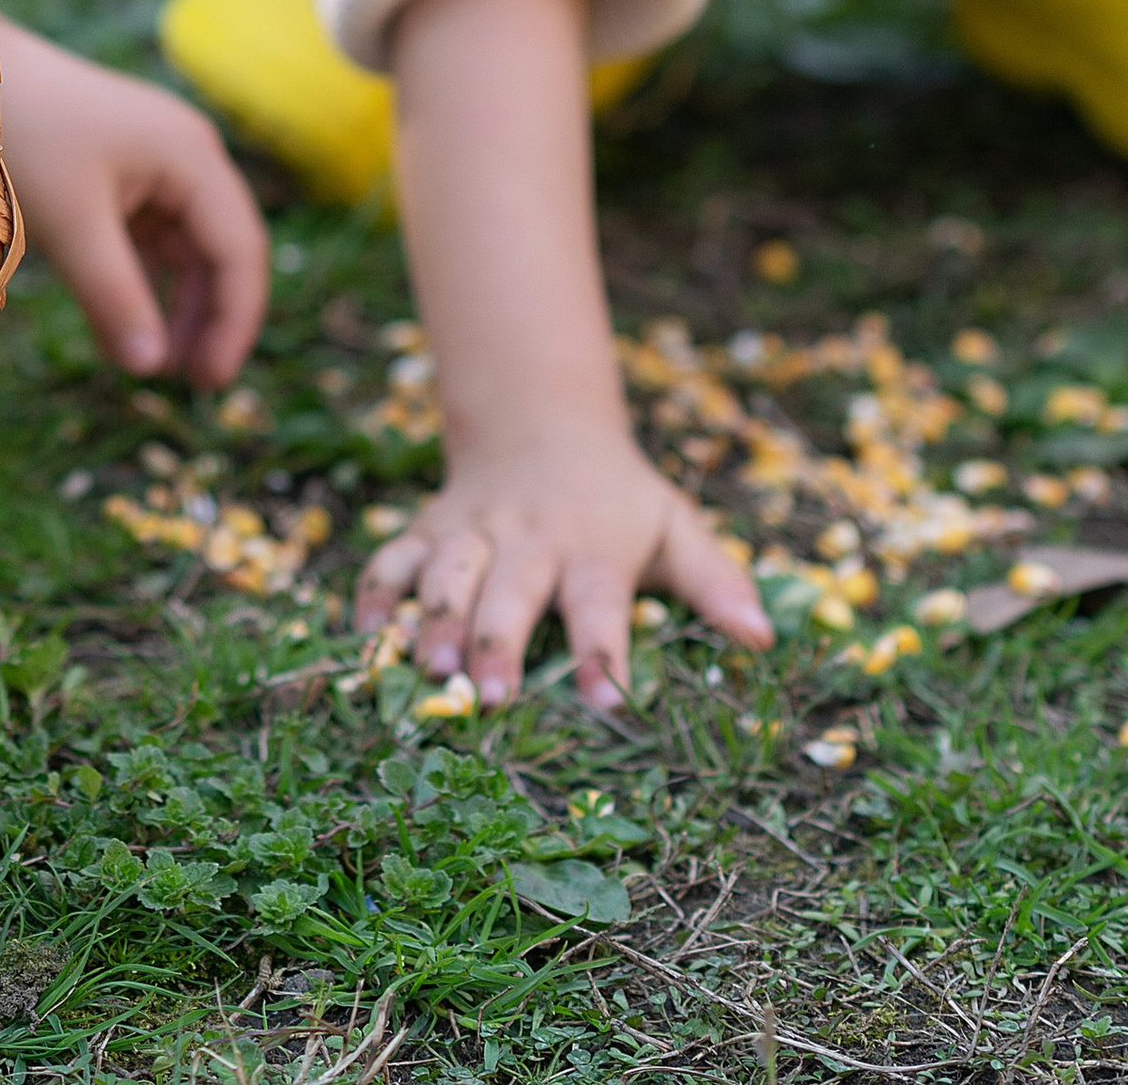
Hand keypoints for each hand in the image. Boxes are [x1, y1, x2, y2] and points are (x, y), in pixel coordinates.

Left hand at [0, 10, 269, 386]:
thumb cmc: (22, 139)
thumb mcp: (71, 227)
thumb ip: (116, 299)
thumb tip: (151, 370)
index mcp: (193, 157)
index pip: (241, 250)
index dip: (235, 321)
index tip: (210, 383)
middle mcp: (187, 155)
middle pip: (223, 249)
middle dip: (210, 317)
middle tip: (187, 383)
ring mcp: (156, 162)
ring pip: (188, 246)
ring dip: (179, 303)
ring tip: (153, 360)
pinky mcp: (123, 171)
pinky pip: (153, 236)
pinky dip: (146, 280)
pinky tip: (125, 321)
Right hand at [354, 416, 768, 708]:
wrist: (540, 425)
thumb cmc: (618, 499)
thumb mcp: (674, 525)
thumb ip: (715, 581)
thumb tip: (764, 637)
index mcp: (593, 547)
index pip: (601, 603)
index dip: (603, 652)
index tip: (606, 703)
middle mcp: (528, 538)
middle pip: (509, 592)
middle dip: (497, 643)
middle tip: (490, 698)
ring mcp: (471, 531)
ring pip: (444, 572)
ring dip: (432, 620)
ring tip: (425, 670)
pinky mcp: (428, 528)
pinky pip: (389, 559)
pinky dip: (371, 595)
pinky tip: (362, 639)